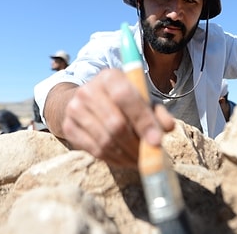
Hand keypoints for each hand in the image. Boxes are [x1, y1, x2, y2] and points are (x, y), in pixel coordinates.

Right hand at [57, 69, 174, 167]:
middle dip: (136, 145)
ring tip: (139, 159)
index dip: (143, 120)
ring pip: (105, 141)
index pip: (125, 97)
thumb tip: (168, 127)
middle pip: (115, 124)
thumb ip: (157, 111)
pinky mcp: (68, 127)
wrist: (85, 100)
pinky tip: (124, 159)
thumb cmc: (121, 100)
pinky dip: (113, 159)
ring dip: (126, 155)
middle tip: (150, 155)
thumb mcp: (141, 98)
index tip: (157, 141)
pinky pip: (94, 150)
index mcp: (109, 77)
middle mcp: (88, 90)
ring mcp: (74, 109)